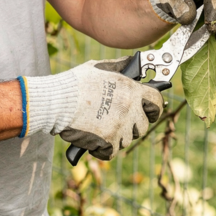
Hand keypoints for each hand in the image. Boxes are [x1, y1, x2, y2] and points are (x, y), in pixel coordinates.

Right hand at [21, 57, 162, 160]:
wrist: (58, 102)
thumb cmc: (76, 83)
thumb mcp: (100, 68)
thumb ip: (119, 67)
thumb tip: (132, 64)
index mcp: (131, 90)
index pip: (157, 102)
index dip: (154, 108)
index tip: (150, 111)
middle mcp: (130, 109)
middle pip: (143, 126)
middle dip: (133, 126)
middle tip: (119, 122)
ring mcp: (120, 126)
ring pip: (127, 140)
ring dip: (117, 137)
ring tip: (102, 129)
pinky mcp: (108, 142)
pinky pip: (112, 152)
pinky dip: (104, 150)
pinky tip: (95, 141)